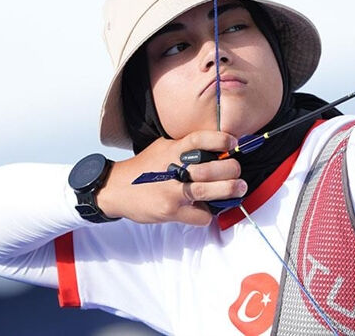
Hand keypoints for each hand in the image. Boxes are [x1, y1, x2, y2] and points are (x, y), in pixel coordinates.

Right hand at [97, 131, 245, 225]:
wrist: (115, 189)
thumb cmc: (144, 168)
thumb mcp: (163, 148)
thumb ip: (185, 147)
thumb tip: (216, 149)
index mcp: (172, 150)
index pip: (200, 139)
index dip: (221, 140)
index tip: (233, 142)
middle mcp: (173, 169)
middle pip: (213, 168)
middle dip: (232, 170)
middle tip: (237, 173)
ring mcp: (172, 191)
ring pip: (211, 192)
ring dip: (230, 190)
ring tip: (239, 188)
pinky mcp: (171, 211)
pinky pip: (201, 215)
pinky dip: (207, 214)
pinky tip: (204, 209)